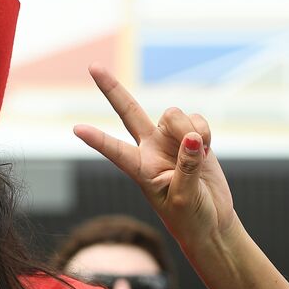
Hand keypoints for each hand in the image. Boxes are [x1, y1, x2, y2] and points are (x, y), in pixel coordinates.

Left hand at [74, 64, 234, 249]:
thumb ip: (186, 166)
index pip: (116, 151)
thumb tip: (192, 136)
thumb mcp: (184, 198)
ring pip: (174, 114)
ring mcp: (169, 140)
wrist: (211, 221)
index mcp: (140, 169)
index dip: (98, 140)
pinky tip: (206, 151)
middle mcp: (150, 149)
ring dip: (189, 129)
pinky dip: (205, 132)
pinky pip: (197, 119)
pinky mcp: (192, 136)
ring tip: (198, 154)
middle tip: (93, 66)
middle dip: (112, 89)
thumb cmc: (190, 218)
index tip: (77, 129)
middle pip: (128, 111)